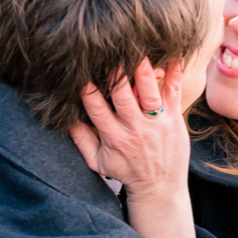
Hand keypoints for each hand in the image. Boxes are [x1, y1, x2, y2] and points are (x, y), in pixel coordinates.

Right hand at [69, 59, 188, 199]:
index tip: (81, 71)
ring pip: (149, 93)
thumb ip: (80, 139)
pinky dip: (174, 75)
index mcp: (113, 137)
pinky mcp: (174, 120)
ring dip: (143, 71)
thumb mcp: (97, 162)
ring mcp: (157, 124)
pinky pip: (174, 94)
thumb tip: (63, 117)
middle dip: (116, 75)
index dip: (87, 89)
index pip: (95, 107)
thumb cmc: (127, 172)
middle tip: (111, 52)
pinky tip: (174, 56)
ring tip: (138, 50)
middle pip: (123, 96)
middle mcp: (135, 129)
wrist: (161, 187)